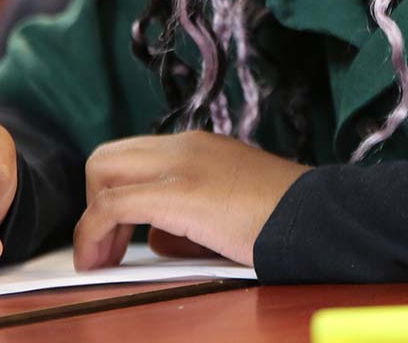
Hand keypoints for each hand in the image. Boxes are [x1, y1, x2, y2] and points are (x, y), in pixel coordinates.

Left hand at [74, 131, 306, 269]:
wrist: (314, 216)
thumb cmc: (280, 221)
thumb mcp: (226, 212)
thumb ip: (188, 219)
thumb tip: (155, 240)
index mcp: (198, 146)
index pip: (133, 157)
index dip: (113, 197)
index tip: (116, 239)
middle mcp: (184, 144)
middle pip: (107, 157)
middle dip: (94, 203)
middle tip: (106, 249)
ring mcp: (181, 162)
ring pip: (102, 169)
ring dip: (93, 219)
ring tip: (104, 260)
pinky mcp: (178, 190)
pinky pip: (111, 204)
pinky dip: (93, 233)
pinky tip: (102, 263)